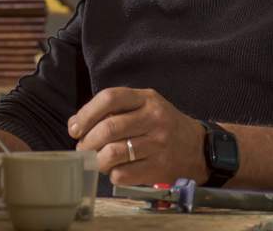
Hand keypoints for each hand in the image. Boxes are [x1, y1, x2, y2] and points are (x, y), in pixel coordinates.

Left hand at [68, 87, 205, 185]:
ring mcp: (158, 144)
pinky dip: (112, 173)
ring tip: (96, 160)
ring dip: (97, 159)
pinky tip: (114, 170)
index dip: (86, 113)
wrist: (197, 148)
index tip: (74, 128)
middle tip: (82, 148)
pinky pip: (124, 174)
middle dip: (87, 140)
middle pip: (109, 128)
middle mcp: (153, 118)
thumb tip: (76, 123)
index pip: (110, 98)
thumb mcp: (144, 105)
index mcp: (146, 98)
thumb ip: (114, 109)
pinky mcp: (159, 168)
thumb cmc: (162, 124)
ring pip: (114, 153)